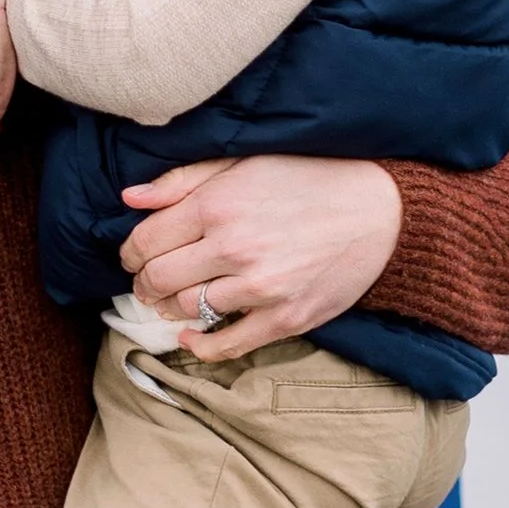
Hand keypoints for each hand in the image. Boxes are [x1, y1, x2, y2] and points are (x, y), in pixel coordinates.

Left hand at [119, 154, 401, 359]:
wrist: (379, 211)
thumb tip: (129, 199)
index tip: (133, 256)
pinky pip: (227, 344)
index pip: (145, 242)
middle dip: (143, 283)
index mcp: (217, 205)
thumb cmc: (307, 179)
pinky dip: (200, 345)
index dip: (129, 253)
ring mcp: (260, 287)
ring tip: (169, 300)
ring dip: (169, 308)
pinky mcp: (285, 318)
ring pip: (186, 309)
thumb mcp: (242, 162)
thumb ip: (181, 181)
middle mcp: (234, 247)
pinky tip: (190, 336)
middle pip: (159, 278)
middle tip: (145, 282)